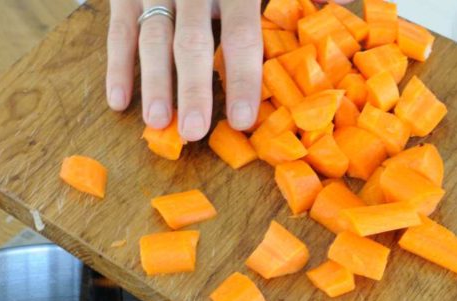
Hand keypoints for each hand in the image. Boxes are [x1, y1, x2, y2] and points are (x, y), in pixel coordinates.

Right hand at [106, 0, 262, 139]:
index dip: (242, 79)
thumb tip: (338, 4)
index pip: (241, 35)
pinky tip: (119, 101)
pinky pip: (119, 30)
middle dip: (192, 89)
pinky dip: (117, 66)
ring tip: (158, 123)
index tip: (242, 120)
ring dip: (154, 84)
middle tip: (194, 131)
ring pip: (153, 39)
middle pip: (192, 42)